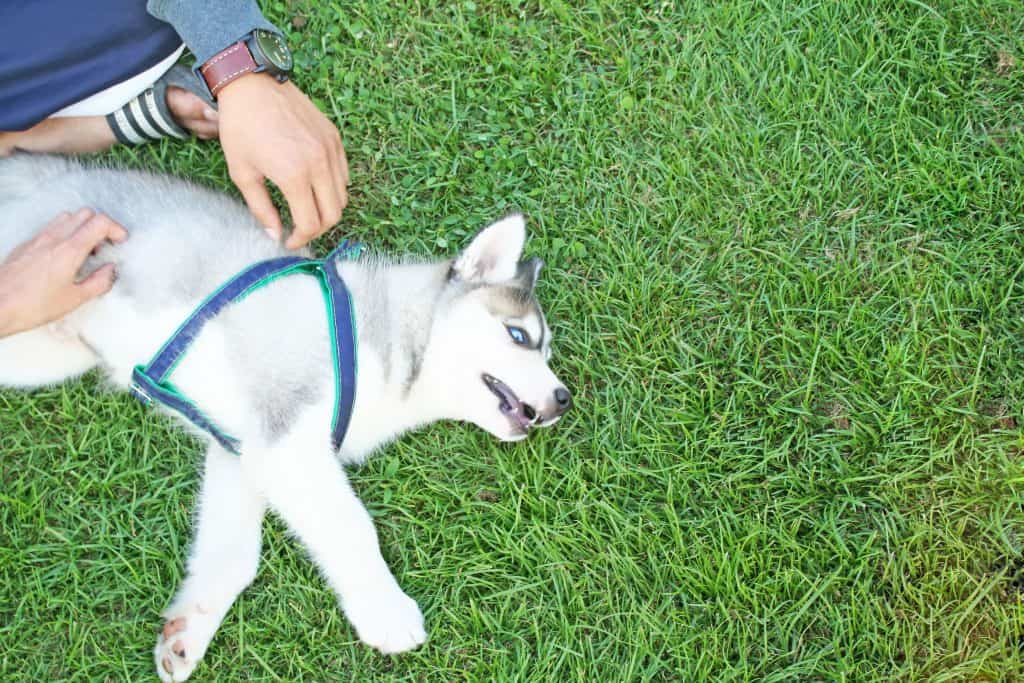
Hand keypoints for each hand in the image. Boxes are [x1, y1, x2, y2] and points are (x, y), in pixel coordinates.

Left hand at [0, 209, 126, 337]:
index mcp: (69, 250)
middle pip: (85, 214)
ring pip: (67, 217)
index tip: (121, 241)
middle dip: (101, 226)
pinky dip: (65, 234)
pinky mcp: (27, 244)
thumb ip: (99, 282)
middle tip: (105, 246)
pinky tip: (64, 256)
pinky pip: (51, 228)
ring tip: (85, 250)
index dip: (116, 229)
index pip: (100, 222)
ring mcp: (38, 238)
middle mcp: (54, 238)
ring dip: (82, 228)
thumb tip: (110, 271)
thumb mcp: (74, 299)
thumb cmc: (32, 305)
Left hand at [217, 73, 349, 248]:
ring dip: (327, 209)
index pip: (310, 223)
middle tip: (300, 229)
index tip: (289, 241)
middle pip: (334, 214)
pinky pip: (343, 173)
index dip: (300, 239)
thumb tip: (274, 234)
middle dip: (317, 229)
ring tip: (307, 208)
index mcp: (294, 175)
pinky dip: (334, 187)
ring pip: (342, 195)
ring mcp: (330, 149)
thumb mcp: (241, 172)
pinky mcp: (334, 137)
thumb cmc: (240, 127)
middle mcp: (319, 164)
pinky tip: (313, 185)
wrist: (252, 84)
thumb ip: (261, 208)